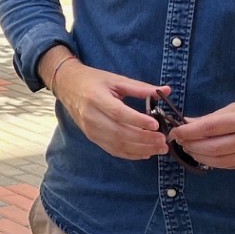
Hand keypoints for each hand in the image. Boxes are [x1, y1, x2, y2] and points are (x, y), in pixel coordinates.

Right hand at [46, 57, 170, 159]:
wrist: (68, 86)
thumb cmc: (93, 81)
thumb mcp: (116, 79)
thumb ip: (140, 88)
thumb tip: (166, 90)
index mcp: (96, 98)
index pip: (118, 113)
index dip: (137, 120)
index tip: (156, 124)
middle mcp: (92, 116)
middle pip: (119, 132)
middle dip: (143, 139)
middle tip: (163, 140)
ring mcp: (91, 130)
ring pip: (117, 144)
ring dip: (140, 149)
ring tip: (159, 148)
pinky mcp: (92, 138)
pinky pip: (113, 150)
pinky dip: (130, 154)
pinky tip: (145, 153)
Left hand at [172, 80, 234, 169]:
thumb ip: (213, 117)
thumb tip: (188, 123)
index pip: (207, 129)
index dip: (187, 132)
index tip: (175, 132)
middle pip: (211, 148)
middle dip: (191, 146)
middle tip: (180, 142)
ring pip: (219, 161)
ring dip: (200, 156)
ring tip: (190, 149)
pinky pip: (231, 166)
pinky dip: (216, 162)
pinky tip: (207, 156)